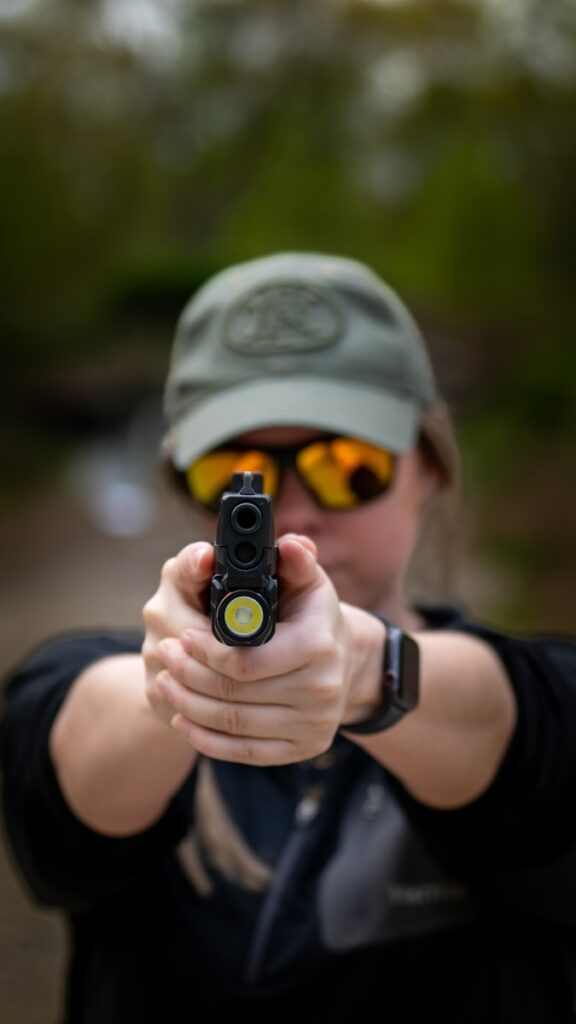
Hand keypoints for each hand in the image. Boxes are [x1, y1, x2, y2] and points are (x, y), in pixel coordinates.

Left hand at [150, 534, 372, 763]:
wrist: (347, 661)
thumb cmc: (313, 615)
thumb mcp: (308, 580)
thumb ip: (293, 560)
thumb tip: (289, 544)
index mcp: (318, 645)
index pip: (246, 661)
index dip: (206, 651)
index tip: (180, 636)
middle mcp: (321, 689)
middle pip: (233, 693)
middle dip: (188, 674)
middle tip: (162, 653)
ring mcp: (313, 725)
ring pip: (233, 723)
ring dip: (189, 704)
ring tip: (164, 681)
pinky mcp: (302, 749)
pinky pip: (244, 752)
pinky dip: (206, 738)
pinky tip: (183, 718)